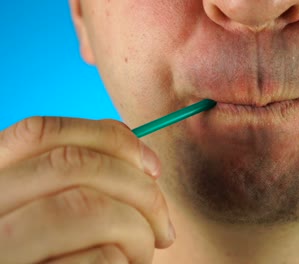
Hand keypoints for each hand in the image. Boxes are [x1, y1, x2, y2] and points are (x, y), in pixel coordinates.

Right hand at [0, 117, 174, 262]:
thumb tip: (145, 161)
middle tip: (163, 221)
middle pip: (74, 165)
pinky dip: (127, 262)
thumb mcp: (53, 210)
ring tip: (146, 249)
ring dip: (139, 229)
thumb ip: (81, 179)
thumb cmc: (57, 255)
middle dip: (140, 188)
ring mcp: (1, 254)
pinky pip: (100, 259)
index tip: (152, 165)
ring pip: (90, 209)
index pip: (42, 132)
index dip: (109, 138)